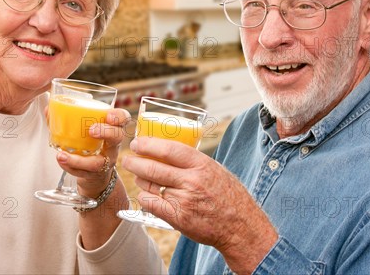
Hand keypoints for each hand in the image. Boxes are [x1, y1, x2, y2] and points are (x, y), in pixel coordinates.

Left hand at [57, 108, 130, 197]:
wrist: (94, 174)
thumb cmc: (89, 145)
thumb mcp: (84, 130)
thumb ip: (67, 119)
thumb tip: (48, 109)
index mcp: (112, 129)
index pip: (123, 119)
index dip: (119, 116)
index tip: (108, 115)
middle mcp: (112, 146)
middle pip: (117, 137)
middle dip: (106, 132)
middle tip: (92, 130)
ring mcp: (104, 162)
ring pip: (98, 163)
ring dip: (79, 160)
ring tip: (62, 154)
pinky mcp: (93, 175)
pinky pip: (83, 173)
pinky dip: (70, 167)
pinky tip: (61, 161)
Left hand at [123, 136, 277, 273]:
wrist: (240, 227)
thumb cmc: (230, 196)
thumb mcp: (216, 170)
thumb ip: (194, 162)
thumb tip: (170, 151)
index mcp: (202, 164)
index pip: (169, 149)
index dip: (149, 144)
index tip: (138, 143)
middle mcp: (191, 181)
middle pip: (154, 167)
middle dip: (135, 162)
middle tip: (128, 159)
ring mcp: (184, 200)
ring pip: (150, 185)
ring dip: (139, 179)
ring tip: (138, 175)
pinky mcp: (178, 218)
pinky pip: (151, 204)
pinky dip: (144, 197)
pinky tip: (144, 194)